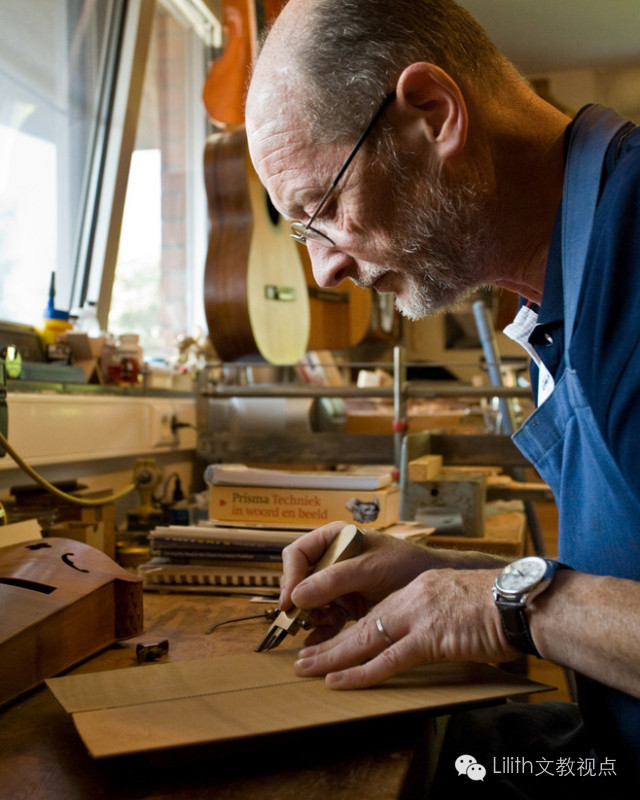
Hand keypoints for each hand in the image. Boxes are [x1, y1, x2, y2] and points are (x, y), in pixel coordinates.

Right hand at [279, 521, 435, 643]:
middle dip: (299, 601)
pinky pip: (326, 617)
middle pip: (300, 580)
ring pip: (310, 601)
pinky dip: (321, 630)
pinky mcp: (347, 604)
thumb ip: (334, 580)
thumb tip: (297, 596)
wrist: (434, 586)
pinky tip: (317, 643)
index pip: (297, 554)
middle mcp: (332, 559)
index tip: (291, 601)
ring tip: (315, 628)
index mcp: (334, 538)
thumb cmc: (406, 564)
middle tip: (299, 620)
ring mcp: (338, 584)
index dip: (290, 577)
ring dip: (310, 617)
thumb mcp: (369, 569)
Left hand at [293, 566, 520, 688]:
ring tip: (308, 669)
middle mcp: (413, 598)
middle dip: (332, 640)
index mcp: (420, 589)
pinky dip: (360, 673)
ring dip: (333, 656)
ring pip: (365, 638)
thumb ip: (442, 613)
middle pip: (364, 622)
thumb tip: (440, 630)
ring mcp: (419, 616)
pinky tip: (339, 681)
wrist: (521, 601)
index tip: (334, 638)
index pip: (378, 610)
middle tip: (305, 655)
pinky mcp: (430, 637)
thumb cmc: (500, 606)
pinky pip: (388, 659)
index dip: (353, 627)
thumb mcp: (461, 600)